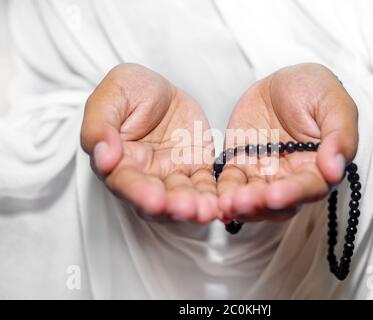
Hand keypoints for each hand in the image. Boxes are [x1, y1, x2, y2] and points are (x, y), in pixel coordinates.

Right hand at [81, 63, 217, 222]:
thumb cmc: (130, 90)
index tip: (154, 200)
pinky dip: (212, 195)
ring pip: (181, 196)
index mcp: (118, 161)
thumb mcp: (111, 96)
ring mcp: (171, 174)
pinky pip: (204, 185)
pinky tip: (221, 202)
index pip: (125, 183)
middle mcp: (144, 175)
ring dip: (194, 206)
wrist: (161, 88)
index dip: (139, 193)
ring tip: (207, 210)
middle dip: (171, 207)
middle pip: (155, 199)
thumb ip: (100, 126)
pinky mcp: (195, 168)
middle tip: (186, 209)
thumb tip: (103, 158)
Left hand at [217, 63, 357, 222]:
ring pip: (254, 198)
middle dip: (261, 205)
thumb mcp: (334, 103)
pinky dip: (223, 192)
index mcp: (319, 166)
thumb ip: (340, 135)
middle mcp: (292, 177)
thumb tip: (335, 170)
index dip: (294, 193)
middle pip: (279, 202)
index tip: (276, 195)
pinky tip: (215, 201)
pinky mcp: (241, 165)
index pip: (309, 187)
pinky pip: (231, 183)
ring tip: (226, 204)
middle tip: (243, 203)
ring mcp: (265, 173)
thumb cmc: (315, 90)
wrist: (282, 82)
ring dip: (240, 205)